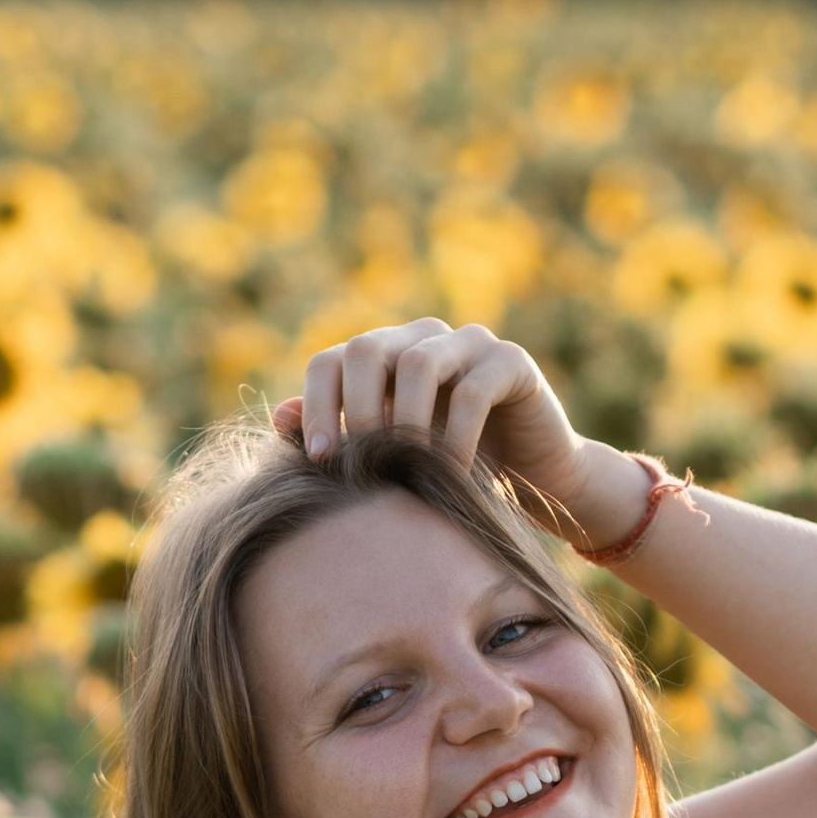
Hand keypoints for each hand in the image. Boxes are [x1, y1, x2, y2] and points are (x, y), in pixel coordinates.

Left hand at [273, 319, 642, 548]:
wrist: (537, 480)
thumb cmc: (455, 470)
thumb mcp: (391, 458)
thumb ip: (339, 435)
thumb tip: (280, 417)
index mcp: (388, 354)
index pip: (334, 359)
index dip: (319, 405)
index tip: (320, 460)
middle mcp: (425, 337)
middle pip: (370, 347)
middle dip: (358, 410)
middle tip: (362, 463)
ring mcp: (471, 342)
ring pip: (420, 363)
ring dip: (408, 424)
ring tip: (409, 469)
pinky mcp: (513, 361)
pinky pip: (473, 391)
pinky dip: (456, 436)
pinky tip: (456, 475)